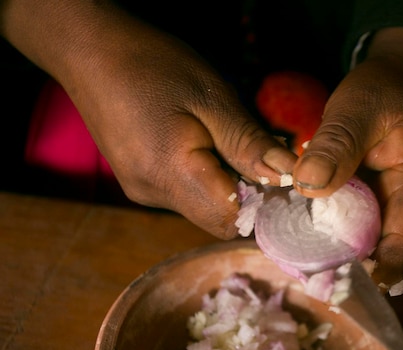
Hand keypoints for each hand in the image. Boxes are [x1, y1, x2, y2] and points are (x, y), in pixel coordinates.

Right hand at [2, 1, 296, 238]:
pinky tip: (205, 142)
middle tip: (259, 150)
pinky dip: (205, 177)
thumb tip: (288, 177)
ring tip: (229, 139)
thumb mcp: (212, 98)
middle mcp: (152, 195)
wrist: (91, 51)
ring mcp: (141, 190)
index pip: (229, 221)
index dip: (261, 205)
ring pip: (201, 206)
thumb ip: (249, 144)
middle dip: (247, 194)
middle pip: (216, 217)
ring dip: (227, 183)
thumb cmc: (154, 66)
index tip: (280, 176)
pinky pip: (184, 193)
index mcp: (170, 175)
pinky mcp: (138, 181)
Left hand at [292, 28, 402, 284]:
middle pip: (387, 250)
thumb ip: (337, 143)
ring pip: (367, 240)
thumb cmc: (385, 89)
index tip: (354, 285)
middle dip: (356, 271)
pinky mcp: (368, 196)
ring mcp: (386, 200)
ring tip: (304, 270)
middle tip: (316, 284)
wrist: (399, 76)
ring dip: (340, 256)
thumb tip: (308, 186)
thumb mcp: (359, 107)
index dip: (388, 268)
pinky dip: (330, 233)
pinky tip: (301, 237)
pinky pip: (351, 223)